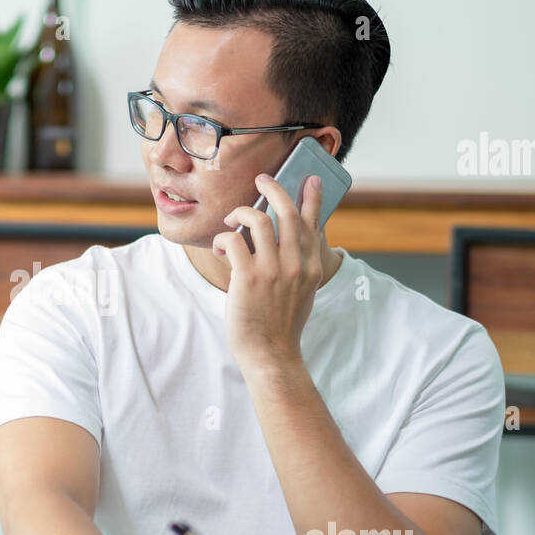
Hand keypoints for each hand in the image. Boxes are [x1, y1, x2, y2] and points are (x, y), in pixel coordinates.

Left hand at [213, 173, 324, 374]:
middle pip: (287, 212)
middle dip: (274, 189)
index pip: (313, 223)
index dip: (311, 198)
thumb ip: (300, 267)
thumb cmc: (281, 325)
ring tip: (231, 220)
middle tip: (262, 180)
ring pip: (259, 220)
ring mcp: (273, 270)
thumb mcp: (302, 293)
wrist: (270, 355)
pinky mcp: (248, 277)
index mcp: (312, 268)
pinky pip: (234, 240)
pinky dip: (224, 238)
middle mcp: (296, 265)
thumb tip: (289, 243)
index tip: (309, 179)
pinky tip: (220, 247)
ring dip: (242, 212)